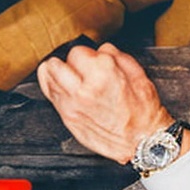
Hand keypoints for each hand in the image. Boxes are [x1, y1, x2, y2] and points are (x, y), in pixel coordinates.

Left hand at [37, 43, 173, 163]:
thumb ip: (116, 57)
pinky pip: (49, 96)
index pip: (76, 52)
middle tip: (72, 64)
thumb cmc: (141, 111)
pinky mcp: (66, 117)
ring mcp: (71, 105)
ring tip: (61, 72)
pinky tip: (57, 85)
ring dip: (53, 73)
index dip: (84, 53)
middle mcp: (82, 89)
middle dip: (64, 61)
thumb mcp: (137, 74)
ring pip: (48, 79)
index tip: (90, 57)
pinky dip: (50, 87)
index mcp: (102, 74)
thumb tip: (101, 49)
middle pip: (57, 65)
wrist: (139, 139)